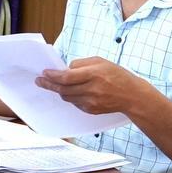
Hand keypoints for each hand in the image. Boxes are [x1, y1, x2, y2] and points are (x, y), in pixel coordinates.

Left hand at [34, 56, 150, 114]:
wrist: (132, 96)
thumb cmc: (117, 75)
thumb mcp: (101, 62)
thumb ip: (81, 64)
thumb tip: (65, 69)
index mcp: (94, 74)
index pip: (67, 77)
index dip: (53, 76)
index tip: (44, 73)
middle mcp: (92, 89)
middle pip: (63, 89)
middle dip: (49, 84)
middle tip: (39, 80)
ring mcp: (91, 102)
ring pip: (67, 97)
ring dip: (58, 91)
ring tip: (52, 84)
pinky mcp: (91, 110)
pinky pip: (75, 103)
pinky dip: (71, 97)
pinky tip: (71, 91)